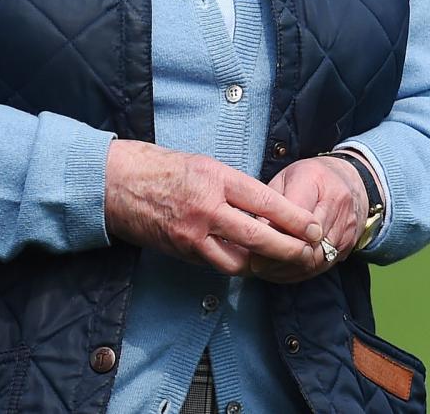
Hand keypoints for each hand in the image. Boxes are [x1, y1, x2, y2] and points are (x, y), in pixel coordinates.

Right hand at [103, 140, 322, 276]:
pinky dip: (236, 264)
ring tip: (282, 262)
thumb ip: (232, 186)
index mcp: (216, 178)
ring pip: (240, 260)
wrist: (115, 183)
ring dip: (263, 263)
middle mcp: (206, 207)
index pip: (265, 201)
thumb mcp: (203, 164)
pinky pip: (216, 264)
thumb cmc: (161, 167)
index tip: (313, 227)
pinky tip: (250, 262)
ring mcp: (192, 233)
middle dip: (289, 249)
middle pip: (259, 237)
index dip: (294, 218)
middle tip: (309, 252)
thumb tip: (264, 207)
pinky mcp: (181, 251)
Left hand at [250, 156, 365, 283]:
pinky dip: (302, 271)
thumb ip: (270, 202)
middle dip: (279, 256)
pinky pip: (324, 264)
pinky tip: (284, 271)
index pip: (293, 214)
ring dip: (289, 268)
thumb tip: (254, 230)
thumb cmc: (308, 178)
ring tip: (267, 271)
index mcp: (314, 179)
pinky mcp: (350, 242)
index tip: (253, 246)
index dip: (272, 233)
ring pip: (315, 257)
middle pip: (306, 240)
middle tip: (256, 265)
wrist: (349, 180)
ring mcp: (346, 224)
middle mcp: (336, 202)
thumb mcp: (284, 179)